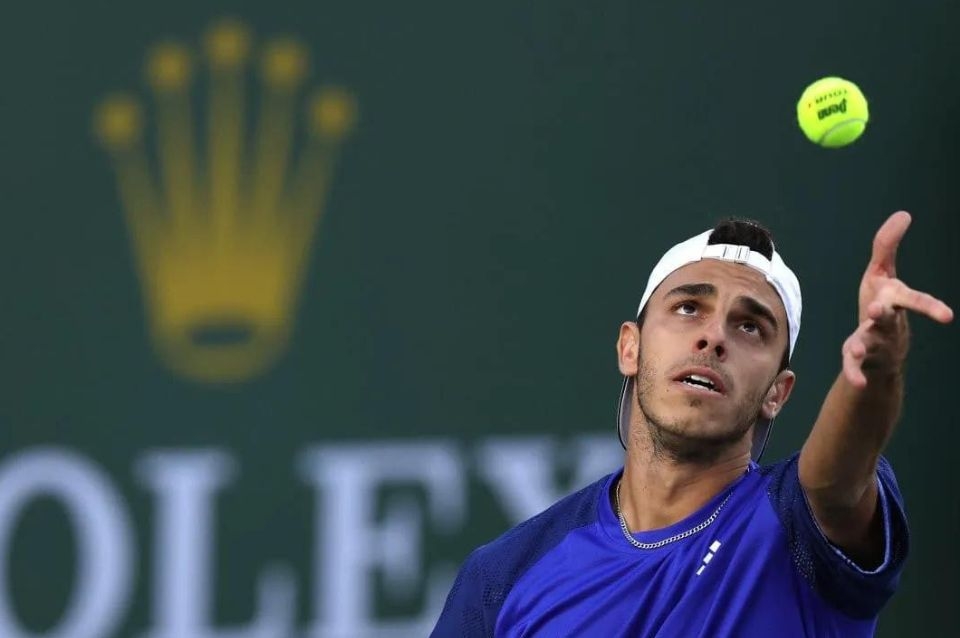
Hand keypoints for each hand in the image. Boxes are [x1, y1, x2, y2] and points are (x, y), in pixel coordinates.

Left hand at [842, 211, 953, 387]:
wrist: (883, 347)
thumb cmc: (882, 302)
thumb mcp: (882, 272)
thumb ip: (887, 245)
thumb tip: (904, 213)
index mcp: (893, 300)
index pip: (913, 300)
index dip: (929, 307)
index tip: (947, 316)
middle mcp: (887, 322)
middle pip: (887, 319)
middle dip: (884, 316)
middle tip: (878, 312)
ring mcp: (874, 340)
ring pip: (867, 342)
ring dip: (861, 346)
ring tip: (854, 351)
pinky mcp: (858, 355)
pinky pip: (855, 365)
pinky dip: (854, 372)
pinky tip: (855, 383)